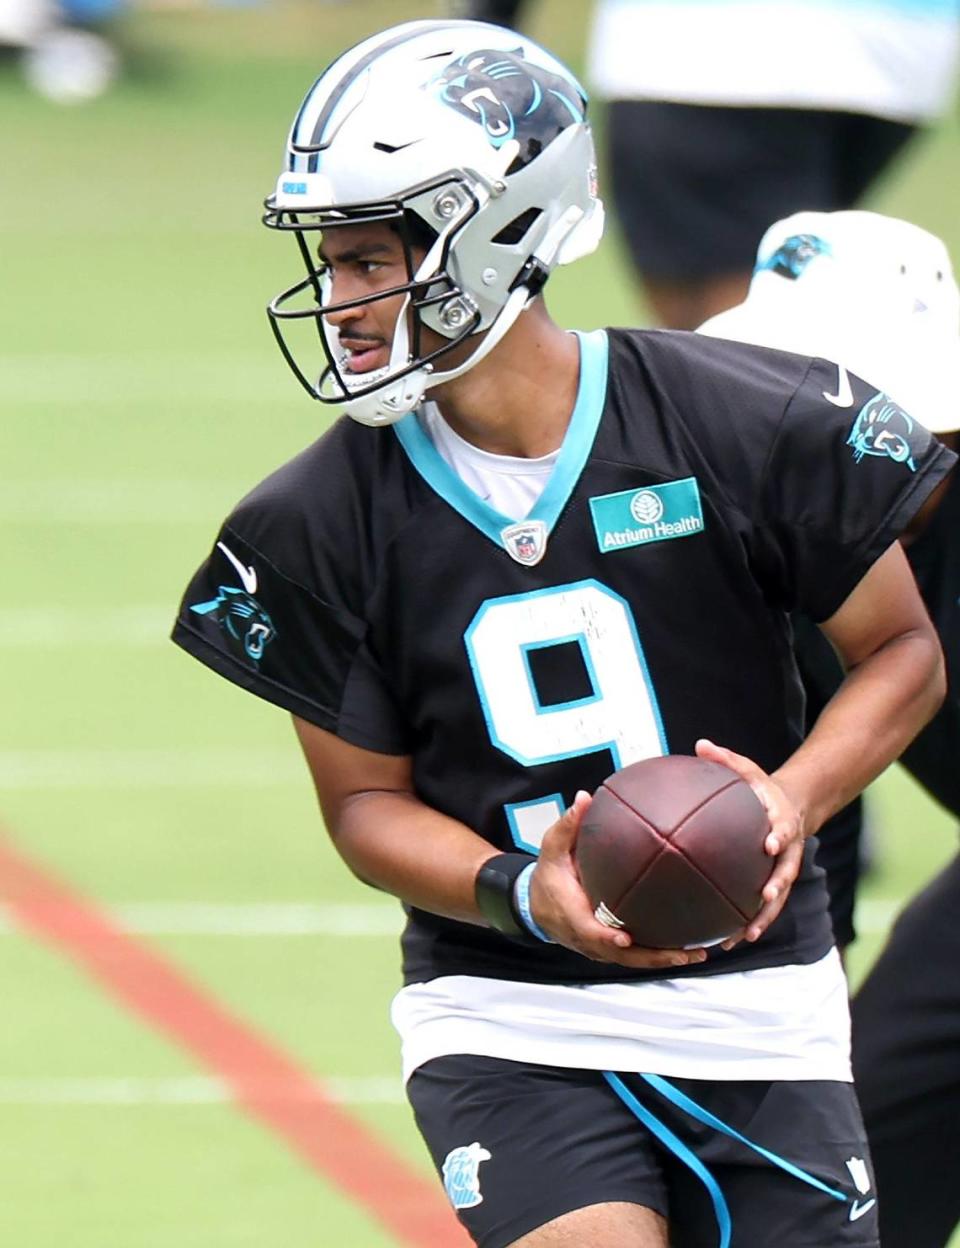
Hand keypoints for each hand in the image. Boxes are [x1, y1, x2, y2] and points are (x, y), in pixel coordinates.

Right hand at [529, 791, 707, 968]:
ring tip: (696, 955)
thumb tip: (584, 798)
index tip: (625, 938)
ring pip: (631, 961)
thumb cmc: (548, 876)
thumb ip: (567, 825)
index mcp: (573, 915)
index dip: (606, 939)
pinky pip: (634, 957)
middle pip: (621, 956)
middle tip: (684, 954)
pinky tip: (685, 950)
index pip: (590, 932)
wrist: (534, 904)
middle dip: (652, 957)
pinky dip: (658, 956)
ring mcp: (599, 948)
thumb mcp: (552, 848)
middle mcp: (587, 938)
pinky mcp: (609, 949)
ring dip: (662, 960)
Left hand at [695, 738, 805, 946]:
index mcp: (781, 820)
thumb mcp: (748, 770)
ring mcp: (782, 869)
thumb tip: (700, 744)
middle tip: (765, 897)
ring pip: (777, 898)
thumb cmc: (761, 788)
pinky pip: (763, 907)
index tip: (769, 845)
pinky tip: (728, 939)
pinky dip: (749, 922)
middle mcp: (786, 849)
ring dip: (763, 917)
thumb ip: (726, 760)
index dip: (779, 836)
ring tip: (744, 935)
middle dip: (777, 886)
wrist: (792, 806)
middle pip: (786, 871)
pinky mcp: (774, 884)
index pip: (783, 828)